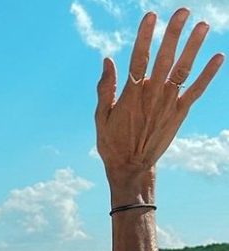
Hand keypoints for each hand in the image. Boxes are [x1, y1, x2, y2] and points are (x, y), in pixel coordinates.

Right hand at [96, 8, 222, 195]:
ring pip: (182, 70)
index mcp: (130, 95)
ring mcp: (167, 104)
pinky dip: (208, 74)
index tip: (150, 16)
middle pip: (164, 59)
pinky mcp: (179, 113)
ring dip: (194, 47)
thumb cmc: (113, 143)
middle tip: (183, 11)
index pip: (138, 59)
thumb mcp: (101, 117)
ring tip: (203, 26)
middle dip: (174, 34)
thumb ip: (105, 89)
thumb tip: (107, 61)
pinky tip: (219, 57)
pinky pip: (196, 90)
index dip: (145, 37)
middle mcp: (151, 96)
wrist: (131, 168)